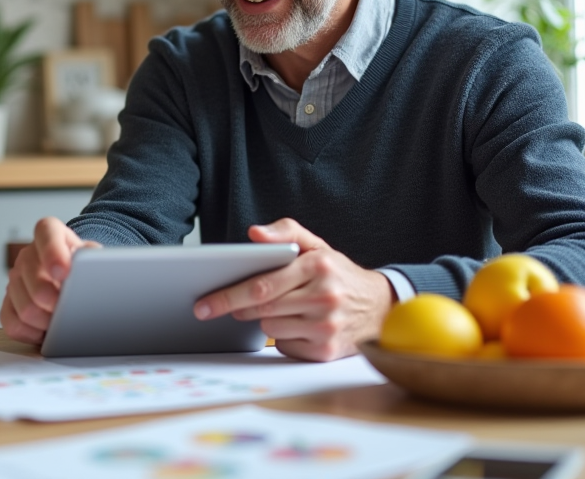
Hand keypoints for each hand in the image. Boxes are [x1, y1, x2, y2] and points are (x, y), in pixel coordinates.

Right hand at [0, 217, 98, 343]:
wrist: (73, 278)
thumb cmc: (83, 267)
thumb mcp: (93, 255)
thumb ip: (93, 257)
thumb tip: (94, 269)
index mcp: (50, 233)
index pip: (46, 232)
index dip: (53, 253)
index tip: (63, 272)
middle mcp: (28, 254)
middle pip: (34, 278)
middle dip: (53, 300)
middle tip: (70, 310)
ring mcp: (15, 278)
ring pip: (25, 307)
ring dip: (46, 321)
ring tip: (63, 322)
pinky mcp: (8, 303)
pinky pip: (12, 324)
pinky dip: (32, 333)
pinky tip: (46, 331)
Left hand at [193, 219, 394, 361]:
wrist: (380, 307)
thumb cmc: (339, 274)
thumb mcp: (317, 245)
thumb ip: (285, 232)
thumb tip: (254, 233)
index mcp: (319, 266)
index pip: (262, 285)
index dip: (229, 295)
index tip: (204, 303)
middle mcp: (325, 297)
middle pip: (262, 309)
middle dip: (237, 308)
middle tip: (223, 306)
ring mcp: (327, 326)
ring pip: (271, 328)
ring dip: (266, 320)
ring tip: (284, 308)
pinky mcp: (327, 351)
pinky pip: (285, 346)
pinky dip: (284, 337)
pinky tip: (298, 326)